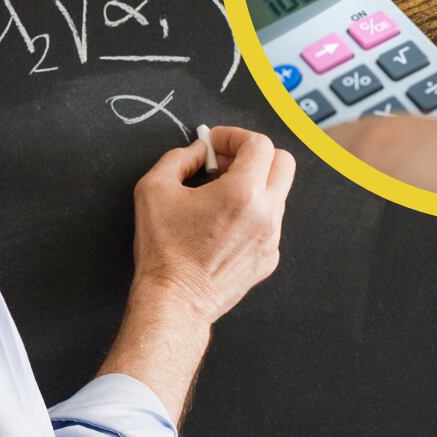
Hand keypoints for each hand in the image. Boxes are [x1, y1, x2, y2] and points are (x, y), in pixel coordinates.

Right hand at [130, 126, 294, 323]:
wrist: (175, 300)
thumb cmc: (164, 251)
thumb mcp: (153, 189)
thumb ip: (178, 157)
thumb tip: (197, 151)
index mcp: (243, 193)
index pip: (259, 144)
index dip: (234, 135)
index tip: (215, 143)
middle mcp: (266, 214)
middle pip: (283, 162)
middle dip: (253, 154)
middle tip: (224, 162)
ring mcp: (272, 238)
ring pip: (276, 193)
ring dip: (252, 184)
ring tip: (217, 195)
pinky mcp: (269, 257)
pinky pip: (269, 223)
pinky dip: (250, 214)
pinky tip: (222, 224)